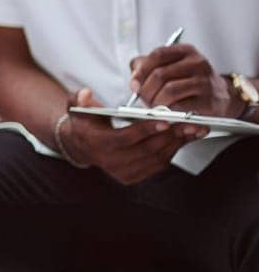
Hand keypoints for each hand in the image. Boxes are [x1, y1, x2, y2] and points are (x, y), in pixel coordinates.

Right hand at [64, 89, 200, 184]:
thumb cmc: (85, 122)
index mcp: (97, 144)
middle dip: (170, 135)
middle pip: (147, 149)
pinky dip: (174, 150)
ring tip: (194, 128)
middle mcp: (110, 162)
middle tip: (189, 122)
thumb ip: (78, 98)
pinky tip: (185, 137)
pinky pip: (159, 164)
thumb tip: (86, 94)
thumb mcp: (77, 107)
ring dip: (177, 143)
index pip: (125, 138)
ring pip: (157, 158)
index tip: (165, 120)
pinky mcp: (134, 176)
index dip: (146, 129)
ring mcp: (123, 172)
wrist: (83, 146)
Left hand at [130, 43, 234, 115]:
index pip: (158, 55)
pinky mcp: (209, 101)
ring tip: (153, 107)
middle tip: (143, 100)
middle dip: (146, 90)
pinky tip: (166, 113)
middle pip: (160, 75)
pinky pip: (181, 106)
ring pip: (169, 91)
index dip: (141, 70)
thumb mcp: (170, 67)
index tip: (134, 85)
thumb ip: (147, 67)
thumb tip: (134, 81)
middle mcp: (198, 63)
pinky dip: (168, 111)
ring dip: (155, 102)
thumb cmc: (187, 81)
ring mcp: (205, 81)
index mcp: (186, 51)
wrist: (220, 96)